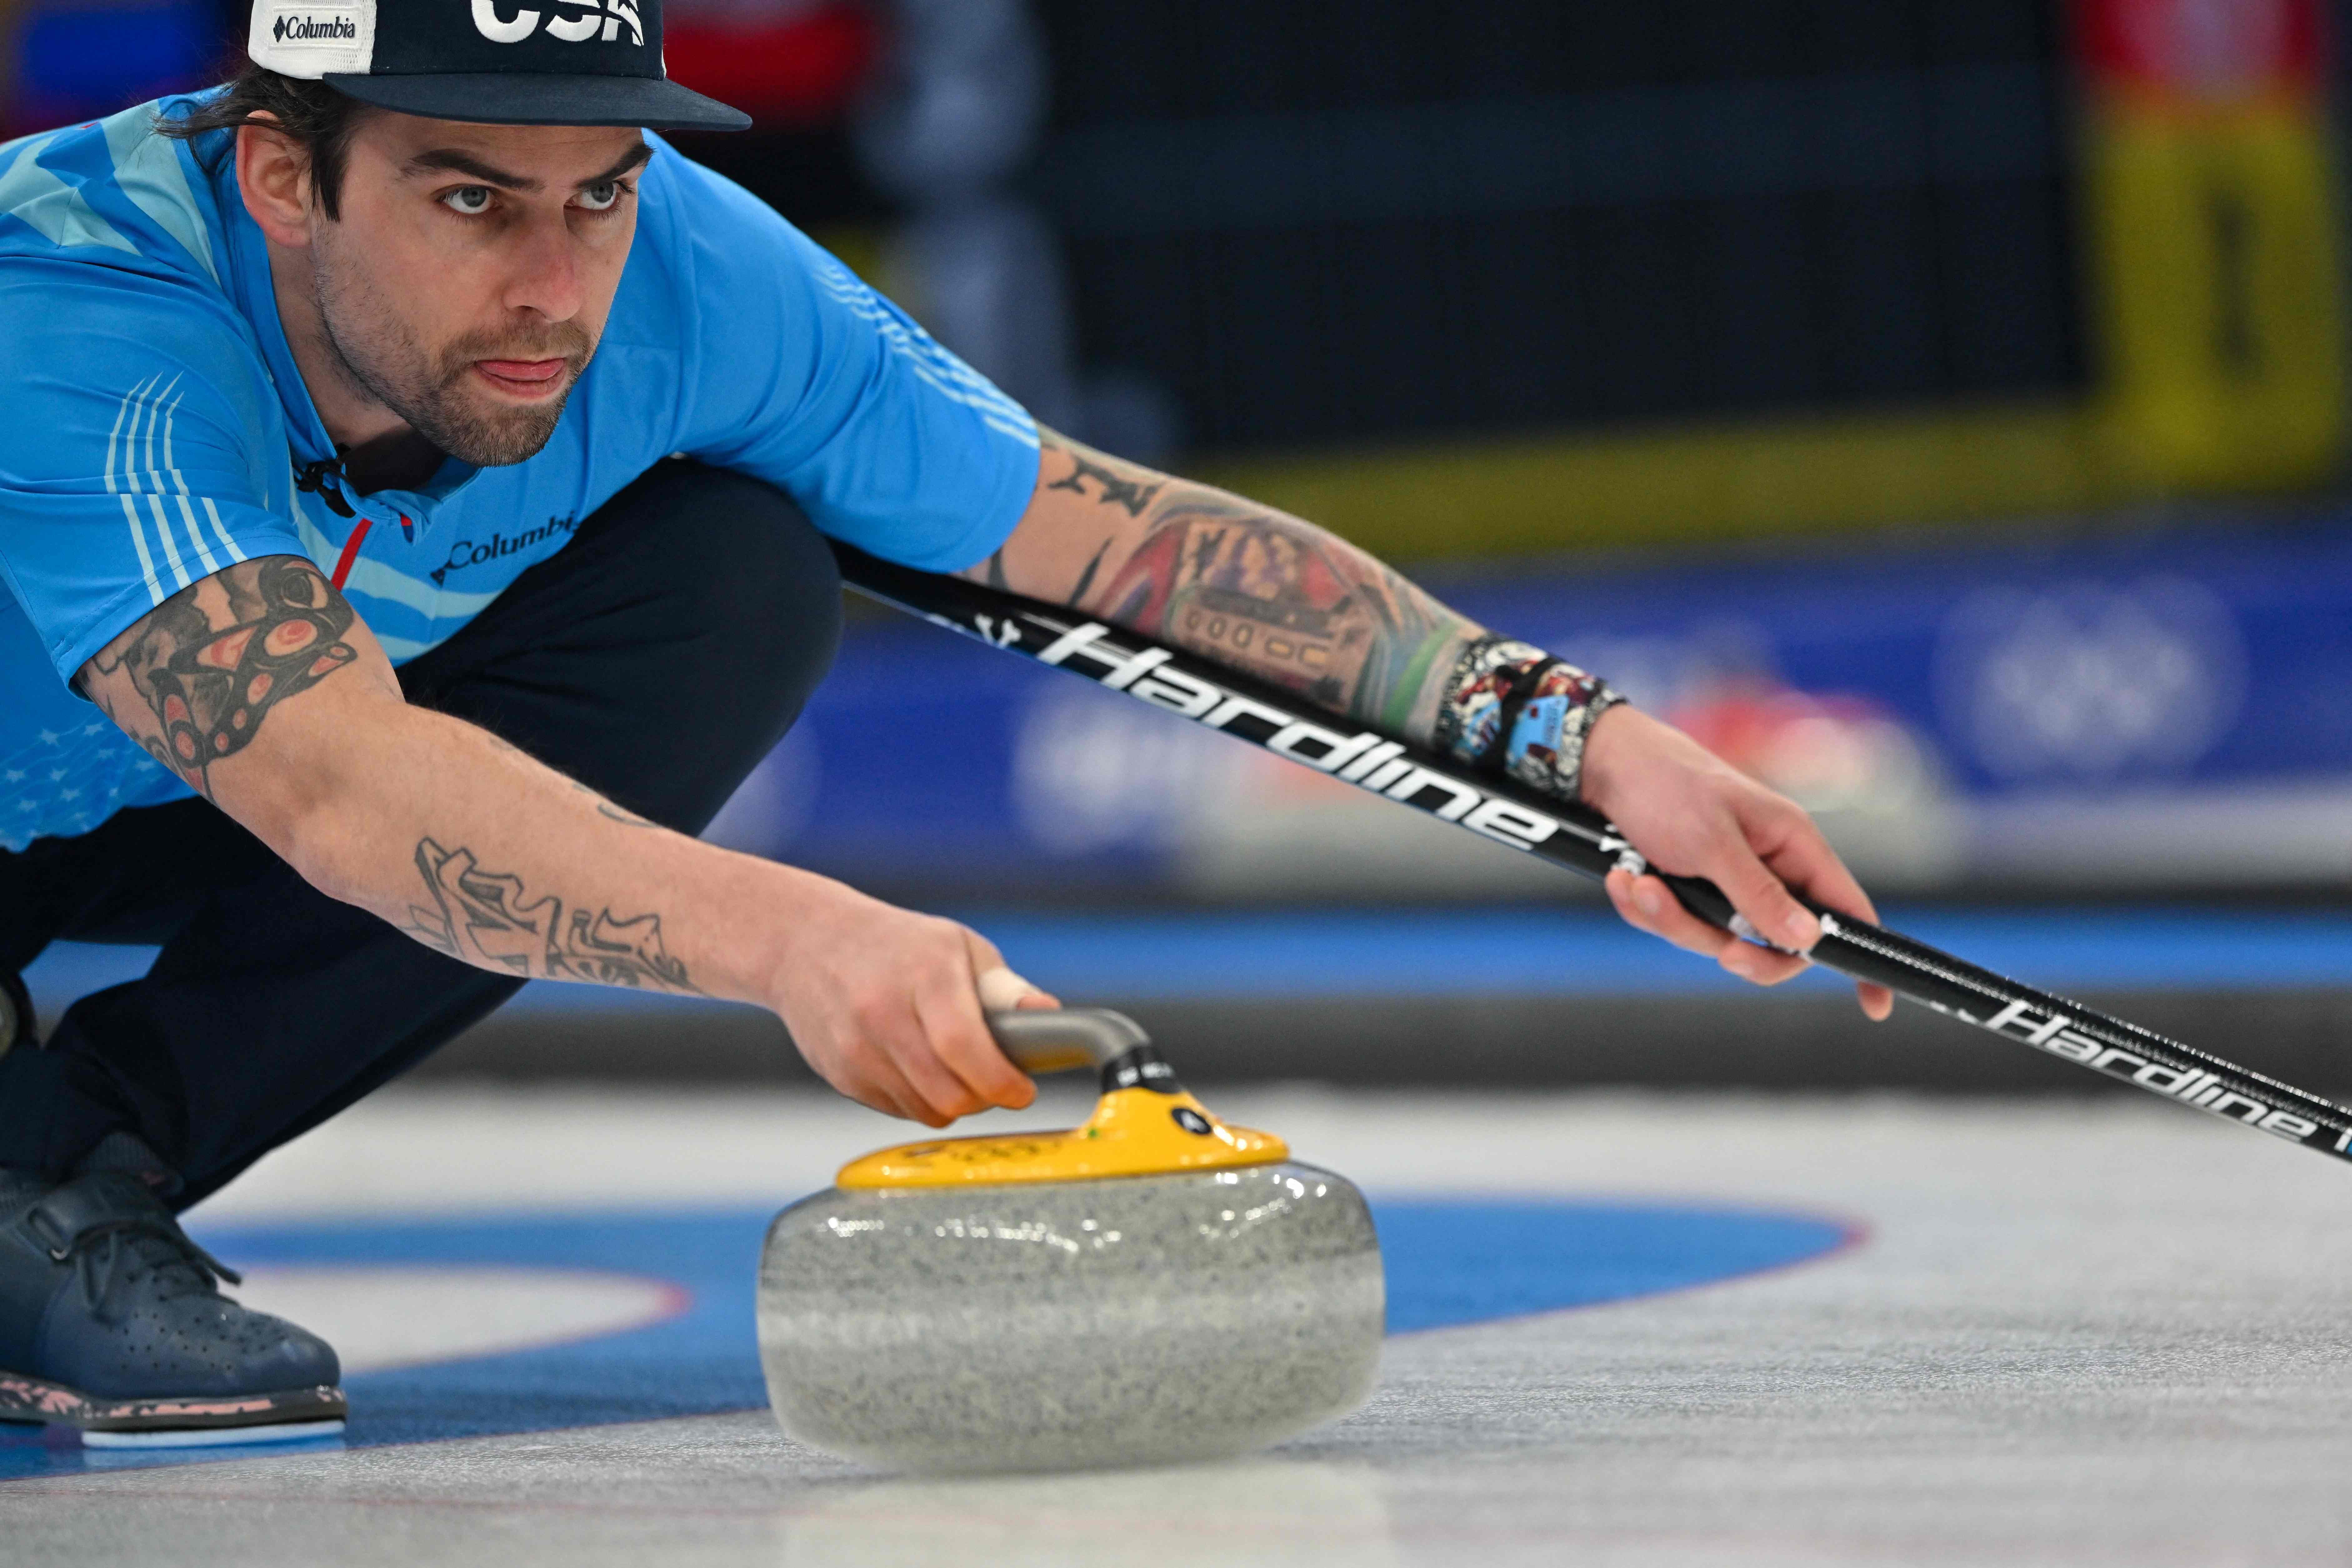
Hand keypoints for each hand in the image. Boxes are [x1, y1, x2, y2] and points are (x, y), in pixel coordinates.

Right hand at [768, 878, 1061, 1123]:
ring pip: (924, 1110)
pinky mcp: (839, 1073)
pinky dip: (917, 1100)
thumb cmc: (897, 945)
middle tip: (995, 1082)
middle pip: (948, 1094)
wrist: (805, 942)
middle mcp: (883, 1012)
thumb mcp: (958, 947)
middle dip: (983, 1098)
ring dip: (951, 1103)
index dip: (1001, 1082)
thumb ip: (1005, 990)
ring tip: (956, 1071)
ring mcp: (855, 1047)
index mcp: (924, 974)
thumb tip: (1050, 1019)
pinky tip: (917, 1068)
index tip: (1022, 1090)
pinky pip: (895, 1110)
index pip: (965, 1047)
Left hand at [1578, 705, 1893, 1019]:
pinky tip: (1623, 879)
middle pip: (1776, 944)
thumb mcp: (1713, 840)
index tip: (1876, 1006)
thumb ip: (1758, 892)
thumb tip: (1807, 940)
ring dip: (1670, 917)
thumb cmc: (1665, 785)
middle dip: (1735, 948)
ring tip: (1638, 881)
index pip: (1846, 910)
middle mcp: (1766, 868)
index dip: (1863, 958)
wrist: (1603, 764)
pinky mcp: (1684, 889)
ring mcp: (1723, 882)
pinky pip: (1674, 925)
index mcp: (1793, 845)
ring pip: (1714, 938)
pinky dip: (1644, 908)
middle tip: (1718, 949)